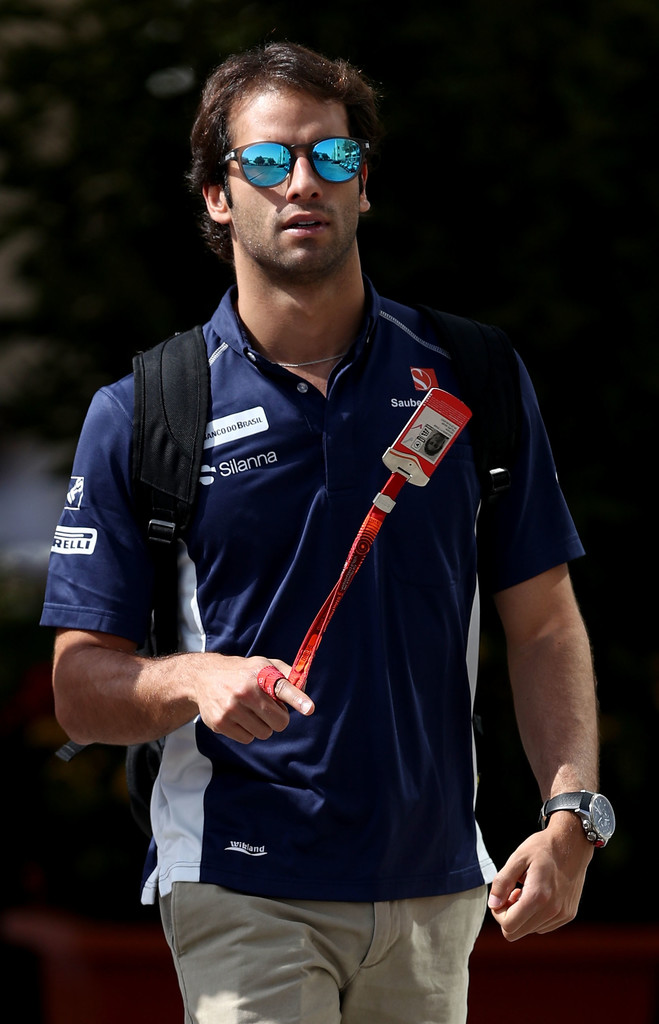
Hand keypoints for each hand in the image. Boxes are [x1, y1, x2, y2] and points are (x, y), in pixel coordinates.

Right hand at [191, 654, 313, 744]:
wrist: (204, 676)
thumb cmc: (242, 672)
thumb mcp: (264, 664)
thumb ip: (287, 674)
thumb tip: (305, 688)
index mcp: (259, 675)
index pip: (283, 688)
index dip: (298, 699)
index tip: (309, 708)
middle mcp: (244, 692)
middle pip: (279, 722)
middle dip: (278, 718)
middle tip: (268, 708)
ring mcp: (230, 709)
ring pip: (264, 733)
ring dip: (262, 726)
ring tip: (251, 711)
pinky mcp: (220, 723)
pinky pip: (247, 739)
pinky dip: (247, 731)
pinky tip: (239, 717)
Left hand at [487, 813, 593, 940]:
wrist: (572, 843)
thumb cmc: (543, 848)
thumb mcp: (517, 858)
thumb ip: (502, 882)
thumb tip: (493, 904)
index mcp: (537, 896)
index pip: (509, 926)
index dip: (498, 914)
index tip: (501, 897)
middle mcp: (552, 910)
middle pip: (517, 932)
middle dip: (509, 915)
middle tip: (512, 893)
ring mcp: (562, 915)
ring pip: (530, 930)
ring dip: (523, 915)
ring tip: (526, 891)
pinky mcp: (568, 915)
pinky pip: (543, 926)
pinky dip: (536, 915)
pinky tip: (538, 895)